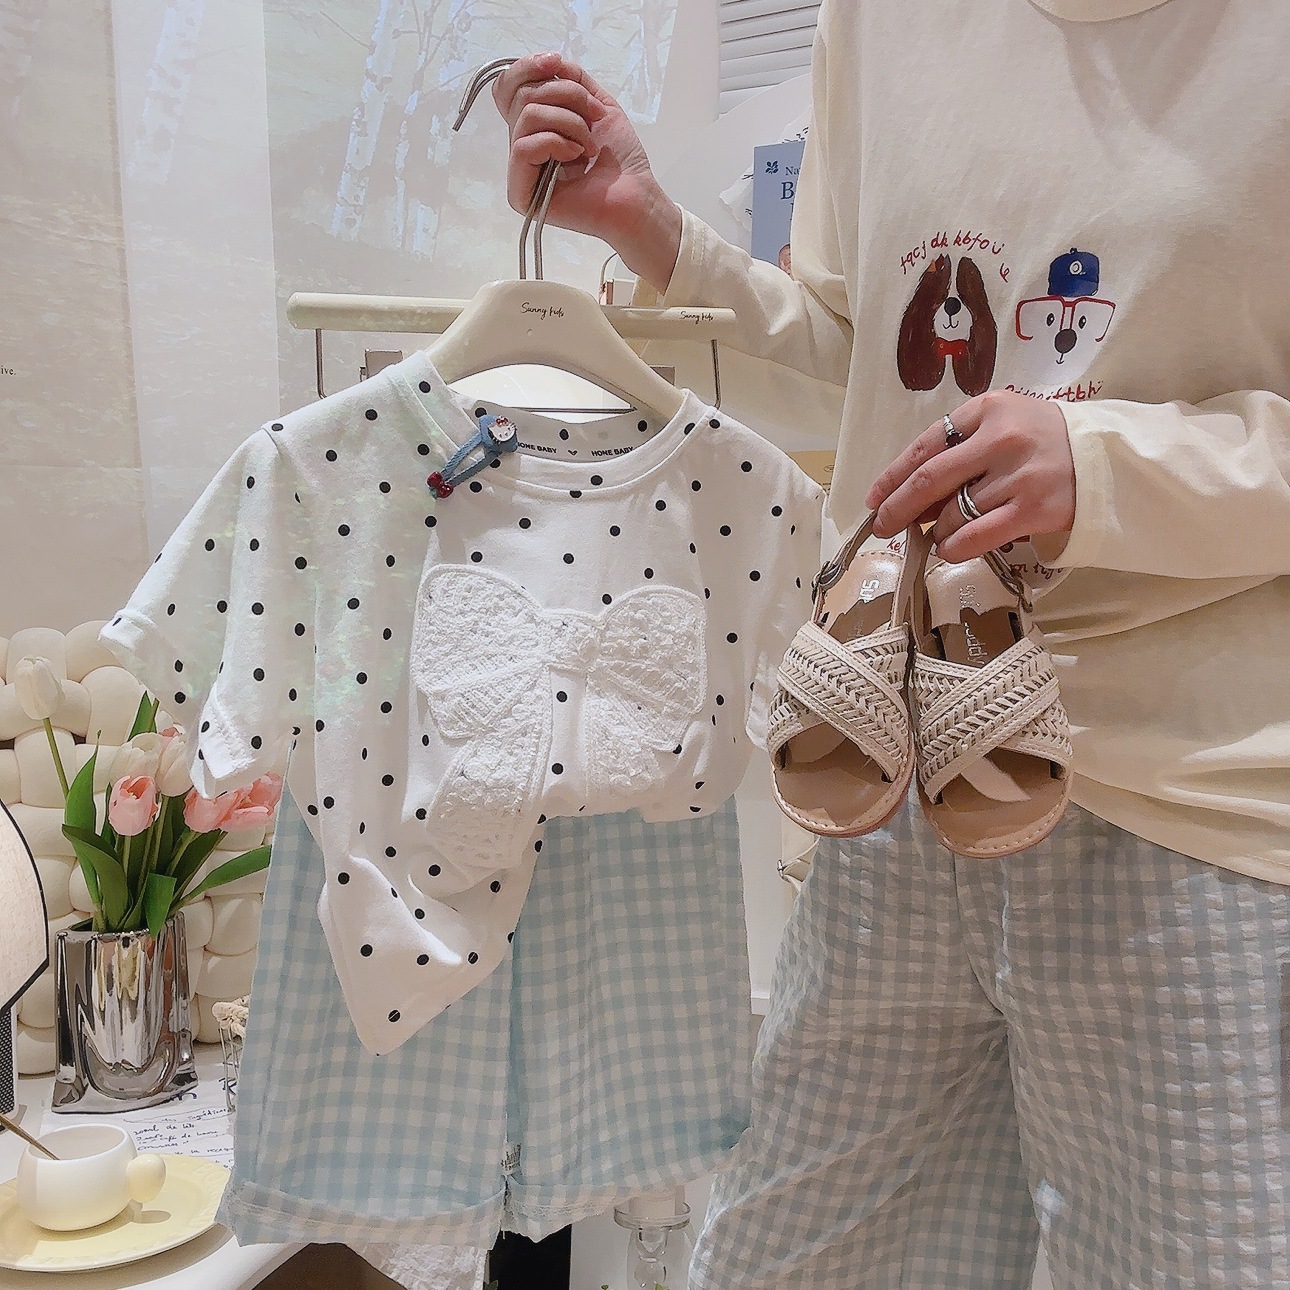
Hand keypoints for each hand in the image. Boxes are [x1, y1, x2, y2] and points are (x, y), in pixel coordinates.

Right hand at [492, 53, 681, 291]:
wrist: (636, 194)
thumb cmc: (620, 158)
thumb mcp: (597, 104)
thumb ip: (571, 80)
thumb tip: (550, 63)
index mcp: (535, 127)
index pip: (508, 87)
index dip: (527, 67)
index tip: (556, 62)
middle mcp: (523, 146)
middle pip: (521, 94)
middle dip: (566, 96)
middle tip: (594, 118)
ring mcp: (520, 171)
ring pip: (527, 116)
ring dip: (569, 121)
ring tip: (589, 144)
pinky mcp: (520, 194)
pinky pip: (524, 146)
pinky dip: (557, 143)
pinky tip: (577, 156)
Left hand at [863, 391, 1075, 562]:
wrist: (1107, 459)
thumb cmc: (1047, 441)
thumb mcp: (1005, 423)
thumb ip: (962, 445)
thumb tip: (910, 494)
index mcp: (989, 409)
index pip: (926, 445)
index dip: (893, 475)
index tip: (874, 497)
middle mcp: (1001, 439)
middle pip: (930, 479)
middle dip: (898, 507)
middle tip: (882, 526)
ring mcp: (1018, 476)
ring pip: (952, 512)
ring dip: (934, 530)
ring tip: (935, 535)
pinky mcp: (1034, 510)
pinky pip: (975, 536)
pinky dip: (953, 547)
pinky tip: (947, 549)